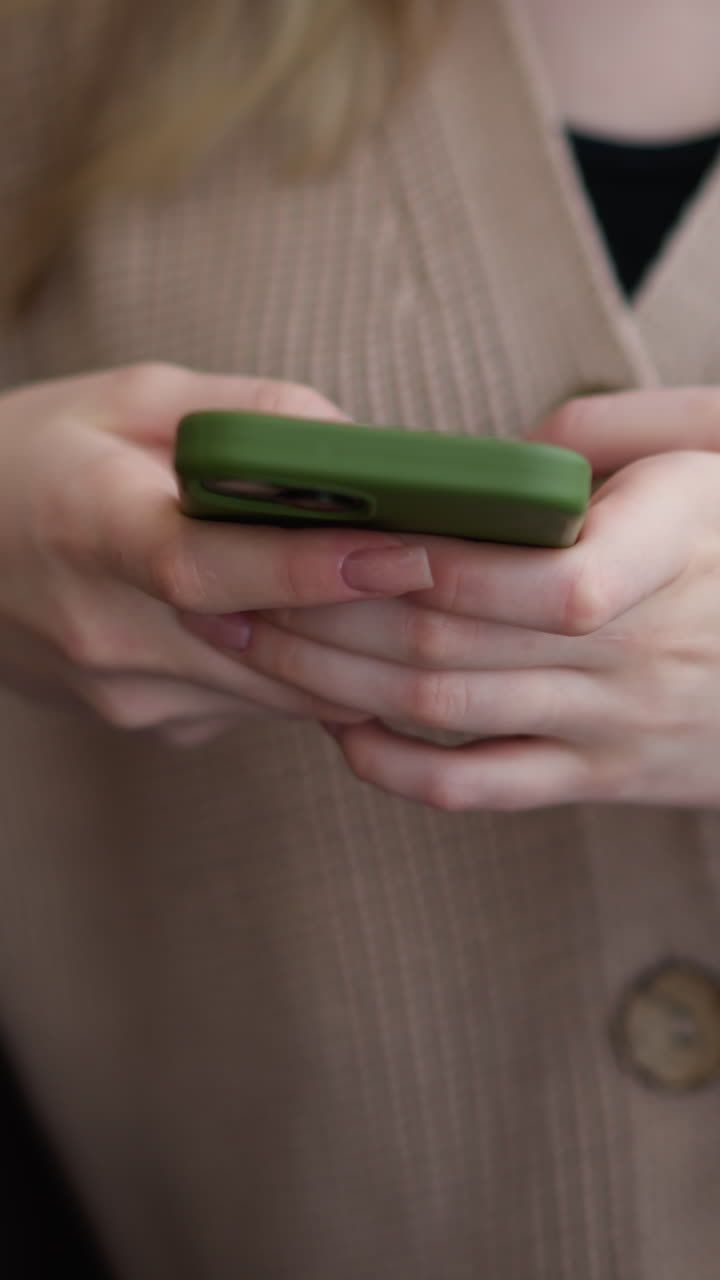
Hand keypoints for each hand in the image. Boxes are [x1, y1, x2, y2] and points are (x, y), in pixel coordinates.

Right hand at [0, 364, 431, 743]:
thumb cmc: (33, 455)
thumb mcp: (129, 396)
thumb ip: (247, 419)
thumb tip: (357, 456)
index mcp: (88, 529)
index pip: (211, 565)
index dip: (317, 567)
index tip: (416, 550)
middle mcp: (108, 633)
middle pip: (274, 650)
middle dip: (388, 626)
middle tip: (486, 591)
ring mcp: (129, 693)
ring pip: (284, 691)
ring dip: (367, 657)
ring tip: (446, 608)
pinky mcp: (153, 722)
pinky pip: (263, 701)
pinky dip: (318, 671)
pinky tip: (358, 630)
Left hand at [217, 387, 719, 807]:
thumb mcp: (718, 450)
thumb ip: (615, 431)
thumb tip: (503, 459)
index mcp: (673, 549)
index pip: (549, 576)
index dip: (435, 563)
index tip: (343, 533)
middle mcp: (636, 648)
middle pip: (452, 641)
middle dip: (323, 613)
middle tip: (231, 581)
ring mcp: (614, 724)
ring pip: (447, 710)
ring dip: (334, 680)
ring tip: (254, 643)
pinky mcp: (599, 776)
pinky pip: (481, 787)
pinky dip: (398, 768)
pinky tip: (339, 732)